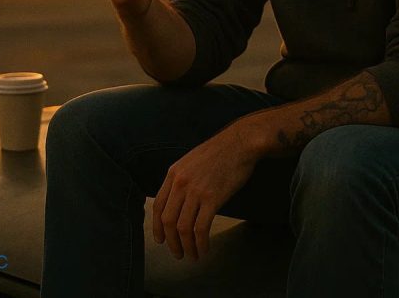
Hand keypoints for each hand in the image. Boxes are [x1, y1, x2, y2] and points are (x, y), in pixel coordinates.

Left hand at [153, 120, 262, 261]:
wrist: (240, 143)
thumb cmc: (220, 152)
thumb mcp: (191, 161)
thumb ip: (181, 179)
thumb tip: (177, 202)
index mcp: (173, 173)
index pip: (158, 206)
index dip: (158, 227)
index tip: (162, 240)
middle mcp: (180, 183)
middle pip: (168, 221)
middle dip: (171, 242)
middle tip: (178, 254)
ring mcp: (196, 191)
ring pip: (183, 228)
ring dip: (186, 247)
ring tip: (192, 255)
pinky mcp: (212, 198)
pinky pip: (201, 228)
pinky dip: (200, 243)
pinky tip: (204, 249)